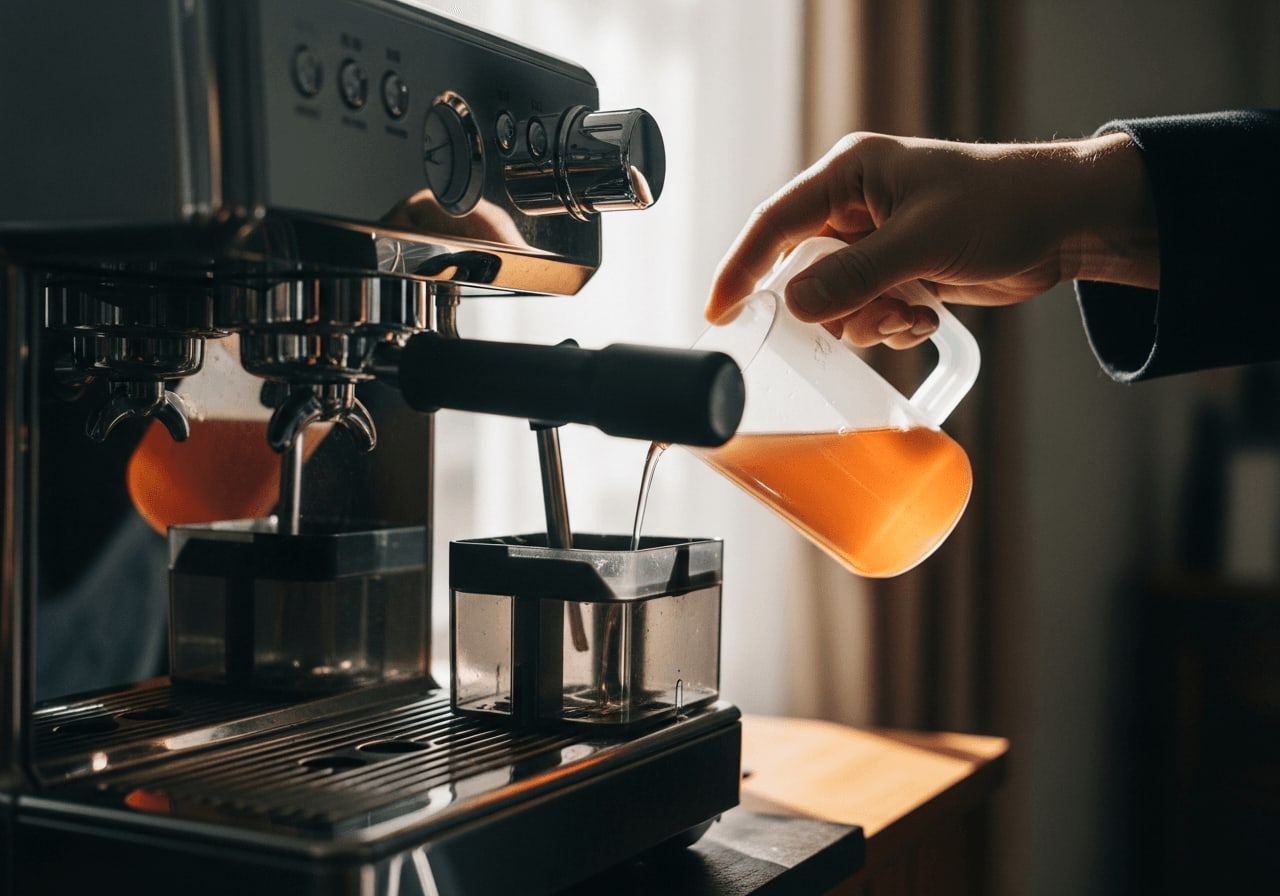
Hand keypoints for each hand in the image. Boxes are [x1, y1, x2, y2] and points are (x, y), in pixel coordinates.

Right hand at [706, 131, 1157, 348]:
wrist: (1063, 223)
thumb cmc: (1001, 205)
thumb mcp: (922, 242)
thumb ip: (855, 275)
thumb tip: (797, 306)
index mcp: (848, 175)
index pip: (774, 223)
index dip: (741, 268)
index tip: (720, 313)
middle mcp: (853, 206)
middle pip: (802, 270)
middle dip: (829, 306)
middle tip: (862, 316)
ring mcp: (874, 241)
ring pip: (833, 300)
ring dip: (867, 320)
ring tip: (910, 312)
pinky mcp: (895, 271)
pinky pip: (865, 310)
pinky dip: (889, 324)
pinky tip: (924, 315)